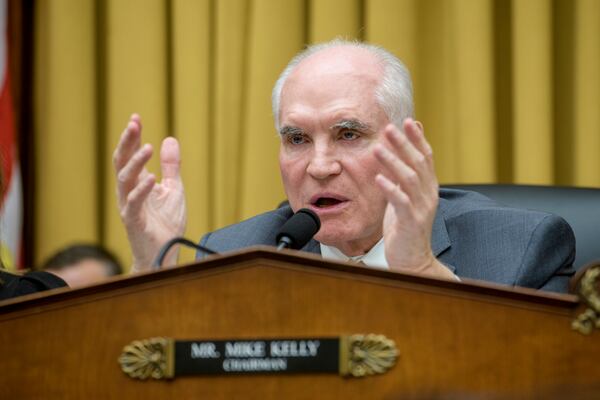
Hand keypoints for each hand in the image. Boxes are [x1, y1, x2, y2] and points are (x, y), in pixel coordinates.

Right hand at [113, 114, 186, 270]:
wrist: (165, 254)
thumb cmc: (165, 223)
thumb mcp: (173, 189)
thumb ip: (171, 167)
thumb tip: (170, 139)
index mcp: (137, 183)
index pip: (130, 155)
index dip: (132, 137)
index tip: (135, 118)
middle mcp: (128, 191)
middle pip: (122, 162)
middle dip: (127, 142)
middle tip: (133, 124)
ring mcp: (129, 206)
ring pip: (124, 179)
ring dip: (135, 162)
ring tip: (148, 147)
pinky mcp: (133, 221)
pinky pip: (134, 203)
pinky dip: (142, 189)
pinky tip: (152, 177)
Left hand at [373, 119, 453, 278]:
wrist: (413, 261)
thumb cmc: (405, 229)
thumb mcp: (405, 199)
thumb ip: (403, 178)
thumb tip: (398, 156)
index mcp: (428, 187)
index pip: (426, 157)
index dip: (418, 138)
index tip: (408, 120)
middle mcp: (428, 194)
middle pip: (419, 163)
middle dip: (404, 143)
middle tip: (390, 127)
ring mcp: (422, 208)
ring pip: (410, 179)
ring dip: (393, 161)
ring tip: (378, 148)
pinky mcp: (412, 222)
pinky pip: (401, 202)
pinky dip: (390, 188)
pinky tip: (378, 178)